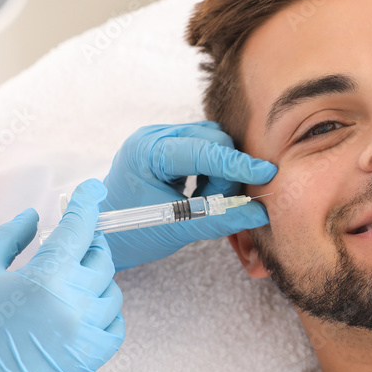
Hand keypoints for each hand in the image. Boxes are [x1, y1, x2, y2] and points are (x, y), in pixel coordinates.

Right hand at [0, 179, 124, 371]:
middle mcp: (74, 301)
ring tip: (69, 287)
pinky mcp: (94, 356)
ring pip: (111, 290)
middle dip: (89, 246)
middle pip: (101, 257)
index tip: (94, 189)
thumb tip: (36, 216)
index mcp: (45, 278)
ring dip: (95, 281)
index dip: (88, 203)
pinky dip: (105, 313)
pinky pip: (117, 323)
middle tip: (72, 247)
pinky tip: (82, 312)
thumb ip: (7, 237)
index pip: (79, 228)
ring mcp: (88, 330)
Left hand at [101, 121, 277, 269]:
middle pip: (215, 140)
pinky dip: (212, 170)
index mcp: (148, 151)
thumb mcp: (177, 229)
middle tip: (215, 204)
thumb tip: (260, 214)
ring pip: (214, 142)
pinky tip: (200, 192)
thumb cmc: (131, 233)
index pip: (205, 150)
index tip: (268, 174)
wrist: (103, 235)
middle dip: (226, 173)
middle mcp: (154, 136)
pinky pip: (206, 148)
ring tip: (204, 200)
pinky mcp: (170, 145)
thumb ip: (220, 219)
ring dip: (220, 172)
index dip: (239, 164)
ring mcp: (161, 137)